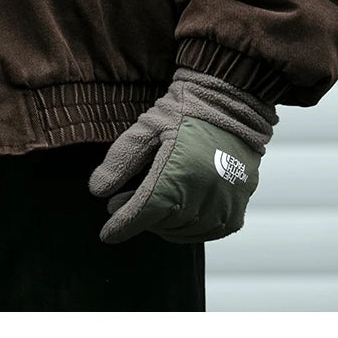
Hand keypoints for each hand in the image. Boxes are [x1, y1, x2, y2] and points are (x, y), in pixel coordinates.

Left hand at [88, 67, 277, 243]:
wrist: (229, 102)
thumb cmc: (185, 111)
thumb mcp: (147, 127)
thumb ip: (121, 160)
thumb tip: (98, 191)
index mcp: (178, 171)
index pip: (144, 212)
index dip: (122, 225)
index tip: (106, 234)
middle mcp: (204, 191)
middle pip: (163, 223)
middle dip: (139, 218)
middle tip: (120, 204)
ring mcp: (225, 201)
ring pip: (186, 231)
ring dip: (164, 224)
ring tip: (149, 207)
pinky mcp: (239, 204)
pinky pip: (213, 231)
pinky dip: (192, 228)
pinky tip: (178, 214)